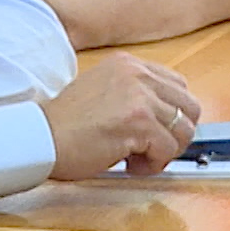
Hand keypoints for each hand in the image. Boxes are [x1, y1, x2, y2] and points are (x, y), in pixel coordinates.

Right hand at [39, 53, 200, 179]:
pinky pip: (168, 149)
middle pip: (189, 107)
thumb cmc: (62, 125)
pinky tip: (129, 165)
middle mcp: (137, 75)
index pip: (176, 86)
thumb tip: (164, 118)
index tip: (155, 131)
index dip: (170, 115)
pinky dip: (153, 164)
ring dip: (164, 151)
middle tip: (150, 148)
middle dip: (175, 134)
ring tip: (137, 159)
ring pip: (184, 130)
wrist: (40, 138)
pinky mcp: (139, 123)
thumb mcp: (100, 92)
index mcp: (127, 64)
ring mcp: (140, 98)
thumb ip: (132, 95)